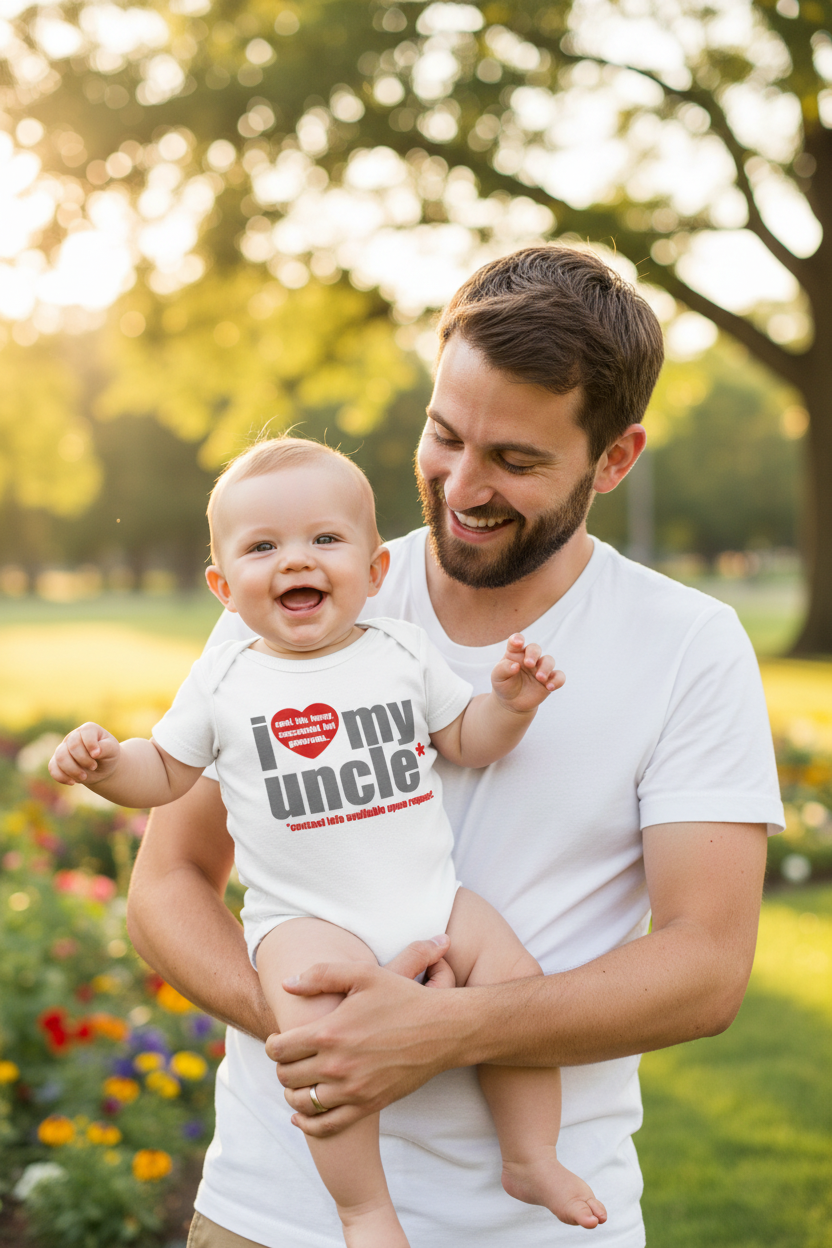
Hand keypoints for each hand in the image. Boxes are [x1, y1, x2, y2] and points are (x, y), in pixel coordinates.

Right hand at [48, 722, 120, 785]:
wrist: (102, 769)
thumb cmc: (108, 756)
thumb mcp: (113, 751)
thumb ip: (106, 748)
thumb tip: (95, 752)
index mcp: (89, 729)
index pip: (85, 733)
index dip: (90, 745)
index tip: (97, 755)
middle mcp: (74, 736)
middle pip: (71, 746)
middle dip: (83, 760)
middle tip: (93, 767)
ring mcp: (64, 748)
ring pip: (60, 757)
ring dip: (72, 770)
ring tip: (84, 777)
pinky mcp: (57, 761)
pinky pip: (52, 767)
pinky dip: (61, 777)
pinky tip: (72, 782)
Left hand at [269, 934, 461, 1136]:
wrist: (442, 1030)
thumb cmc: (402, 997)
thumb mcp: (363, 974)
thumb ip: (321, 975)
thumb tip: (287, 984)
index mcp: (329, 1032)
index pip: (279, 1050)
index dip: (273, 1045)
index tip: (279, 1041)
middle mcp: (337, 1065)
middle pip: (286, 1077)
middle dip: (282, 1067)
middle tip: (290, 1058)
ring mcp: (352, 1089)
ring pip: (302, 1102)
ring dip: (292, 1093)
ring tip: (298, 1081)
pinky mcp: (368, 1105)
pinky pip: (326, 1125)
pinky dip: (308, 1123)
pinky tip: (301, 1114)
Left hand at [491, 633, 563, 712]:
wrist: (511, 702)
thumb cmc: (504, 685)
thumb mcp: (497, 677)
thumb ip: (503, 669)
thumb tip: (515, 666)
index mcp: (515, 653)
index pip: (516, 641)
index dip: (517, 639)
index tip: (518, 643)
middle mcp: (529, 658)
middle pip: (535, 648)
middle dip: (533, 654)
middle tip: (529, 664)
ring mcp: (540, 668)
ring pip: (549, 660)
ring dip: (546, 668)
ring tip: (540, 678)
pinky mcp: (550, 680)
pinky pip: (559, 677)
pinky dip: (557, 680)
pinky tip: (550, 687)